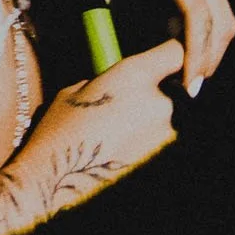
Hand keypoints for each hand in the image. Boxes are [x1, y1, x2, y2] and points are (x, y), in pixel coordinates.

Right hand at [0, 36, 183, 233]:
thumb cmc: (59, 132)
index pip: (176, 53)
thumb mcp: (77, 91)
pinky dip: (146, 140)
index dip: (168, 56)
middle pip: (176, 88)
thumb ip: (109, 81)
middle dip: (159, 93)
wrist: (58, 181)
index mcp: (135, 76)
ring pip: (169, 117)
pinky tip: (121, 148)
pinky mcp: (163, 156)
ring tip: (120, 131)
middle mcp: (159, 102)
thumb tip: (125, 84)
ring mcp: (166, 134)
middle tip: (130, 103)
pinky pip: (160, 139)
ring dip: (152, 119)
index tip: (158, 62)